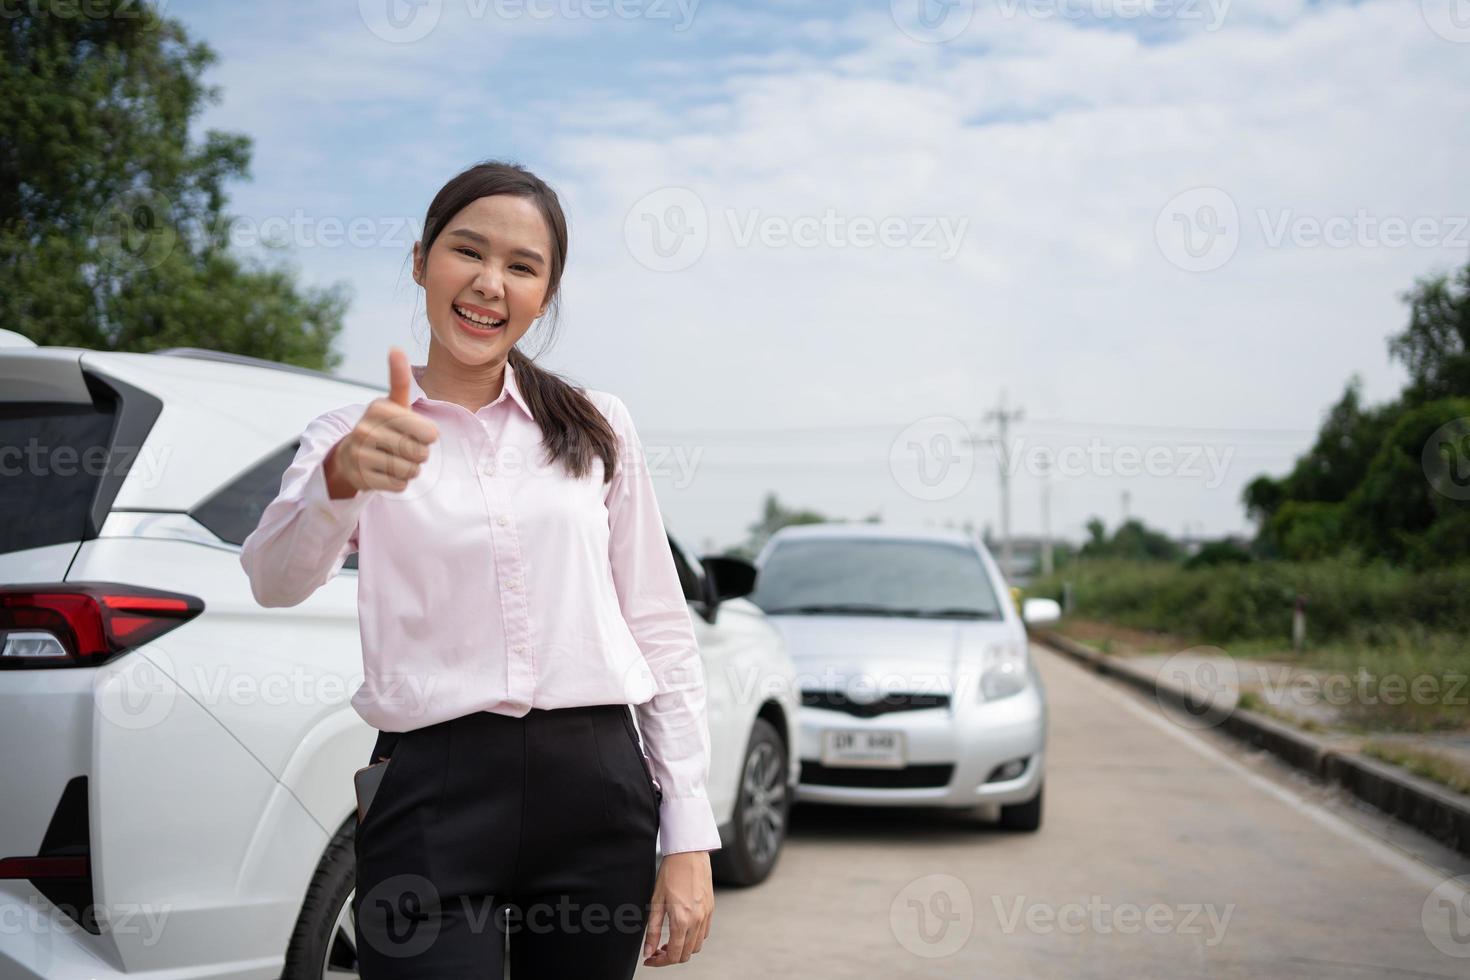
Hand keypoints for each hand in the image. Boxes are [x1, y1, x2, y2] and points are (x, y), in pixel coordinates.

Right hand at [324, 348, 439, 497]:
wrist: (351, 455)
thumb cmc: (383, 426)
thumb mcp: (393, 402)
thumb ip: (398, 378)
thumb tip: (395, 348)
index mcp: (380, 408)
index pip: (429, 433)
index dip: (428, 436)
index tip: (415, 431)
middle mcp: (366, 429)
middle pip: (421, 454)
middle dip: (419, 454)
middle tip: (404, 448)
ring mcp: (361, 454)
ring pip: (411, 471)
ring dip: (409, 469)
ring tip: (394, 459)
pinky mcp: (362, 477)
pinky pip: (399, 485)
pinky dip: (399, 482)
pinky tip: (385, 471)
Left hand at [643, 850, 712, 966]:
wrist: (688, 853)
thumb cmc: (670, 873)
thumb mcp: (656, 902)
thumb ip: (652, 930)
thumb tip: (648, 952)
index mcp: (682, 920)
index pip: (673, 954)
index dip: (659, 962)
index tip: (650, 959)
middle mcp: (697, 921)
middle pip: (686, 954)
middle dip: (669, 957)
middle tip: (656, 950)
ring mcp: (706, 915)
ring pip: (696, 946)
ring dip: (682, 948)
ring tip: (669, 940)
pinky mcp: (711, 909)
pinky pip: (704, 933)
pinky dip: (693, 938)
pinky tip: (682, 929)